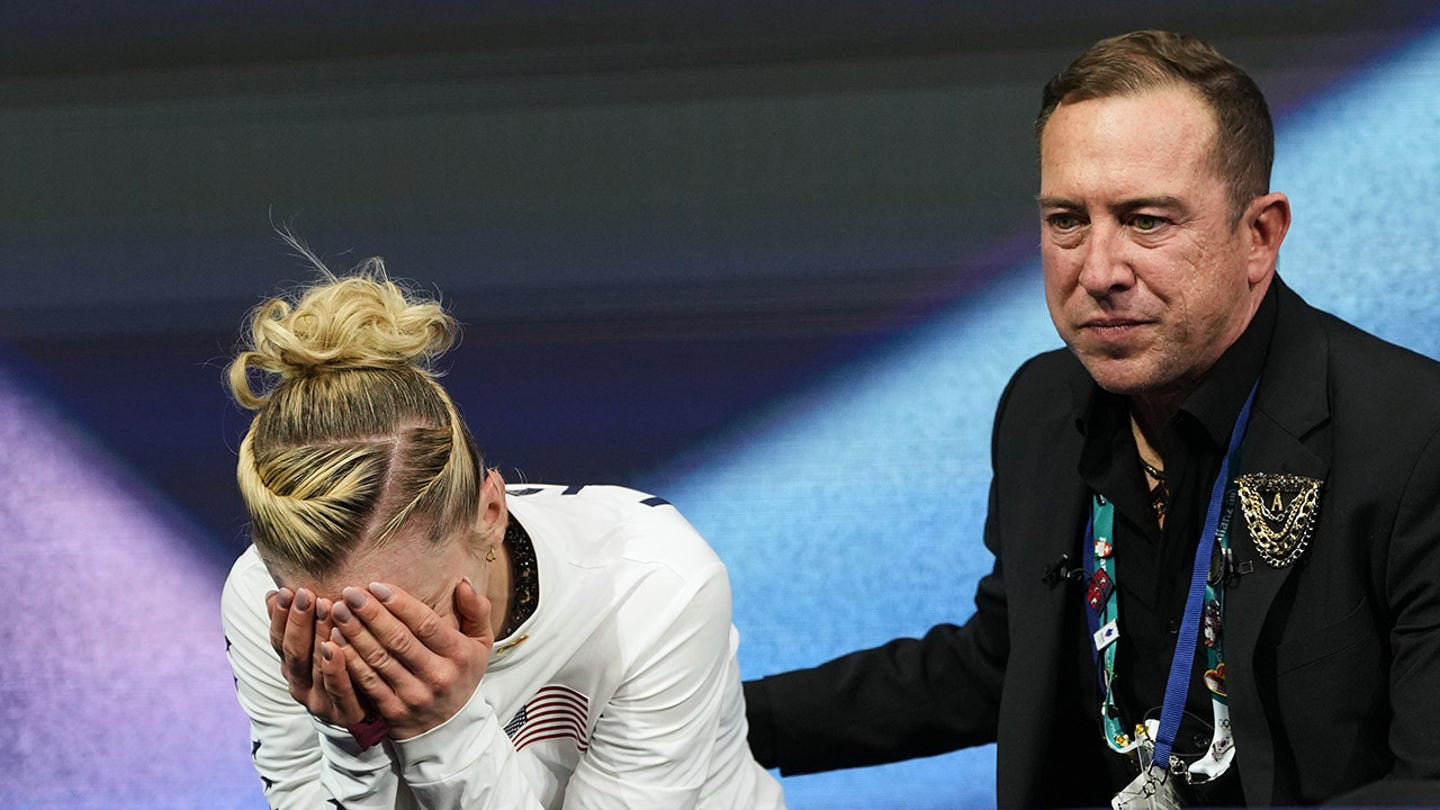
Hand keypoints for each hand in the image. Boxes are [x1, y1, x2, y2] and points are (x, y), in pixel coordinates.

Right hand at [266, 587, 367, 726]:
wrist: (374, 711)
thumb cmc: (347, 668)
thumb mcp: (319, 643)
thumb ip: (301, 622)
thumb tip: (271, 593)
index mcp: (292, 668)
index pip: (279, 640)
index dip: (280, 616)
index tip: (286, 590)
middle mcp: (300, 686)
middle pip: (294, 651)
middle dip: (298, 620)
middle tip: (305, 593)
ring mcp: (320, 702)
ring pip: (315, 666)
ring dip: (319, 635)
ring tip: (325, 608)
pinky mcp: (343, 713)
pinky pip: (338, 689)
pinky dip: (334, 667)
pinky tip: (334, 646)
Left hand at [329, 579, 493, 738]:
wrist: (451, 728)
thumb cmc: (461, 673)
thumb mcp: (481, 642)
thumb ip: (477, 610)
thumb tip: (464, 582)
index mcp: (459, 654)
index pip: (425, 624)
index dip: (399, 603)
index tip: (376, 585)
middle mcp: (437, 676)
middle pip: (398, 640)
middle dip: (371, 614)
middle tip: (349, 593)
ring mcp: (414, 696)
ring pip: (379, 660)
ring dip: (355, 634)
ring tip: (338, 611)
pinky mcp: (394, 712)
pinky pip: (368, 683)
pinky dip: (350, 661)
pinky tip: (335, 641)